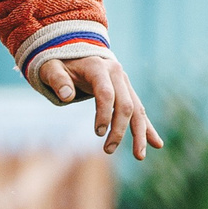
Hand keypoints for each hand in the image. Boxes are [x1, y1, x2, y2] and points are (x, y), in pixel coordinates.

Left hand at [35, 52, 163, 159]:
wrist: (75, 52)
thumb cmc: (60, 63)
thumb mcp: (51, 68)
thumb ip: (57, 79)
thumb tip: (66, 95)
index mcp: (98, 67)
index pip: (106, 93)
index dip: (104, 114)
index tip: (98, 133)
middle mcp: (116, 73)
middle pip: (125, 104)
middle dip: (119, 129)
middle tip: (108, 150)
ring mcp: (124, 82)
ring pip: (137, 110)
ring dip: (140, 133)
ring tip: (139, 156)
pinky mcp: (127, 91)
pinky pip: (139, 111)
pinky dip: (147, 128)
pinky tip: (156, 144)